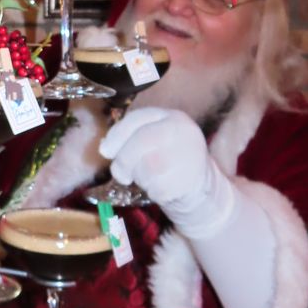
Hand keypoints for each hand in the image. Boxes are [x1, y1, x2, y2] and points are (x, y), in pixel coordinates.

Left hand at [98, 107, 234, 237]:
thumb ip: (131, 138)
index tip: (105, 151)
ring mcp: (190, 155)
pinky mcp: (190, 179)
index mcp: (173, 117)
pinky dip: (151, 191)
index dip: (117, 134)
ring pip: (148, 165)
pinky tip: (160, 188)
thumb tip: (104, 147)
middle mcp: (184, 131)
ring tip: (148, 178)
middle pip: (141, 140)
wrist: (202, 188)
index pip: (138, 118)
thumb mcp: (155, 141)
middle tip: (119, 174)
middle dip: (124, 159)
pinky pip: (157, 186)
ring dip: (139, 176)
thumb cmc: (170, 162)